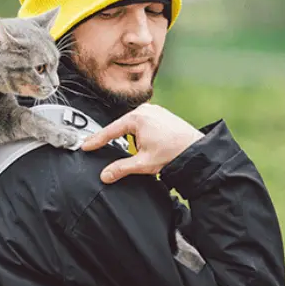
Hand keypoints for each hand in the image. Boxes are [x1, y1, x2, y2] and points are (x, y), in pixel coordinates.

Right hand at [80, 104, 203, 182]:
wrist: (198, 151)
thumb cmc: (174, 153)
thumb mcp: (143, 164)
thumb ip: (121, 169)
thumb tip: (105, 175)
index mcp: (137, 118)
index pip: (110, 131)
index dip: (97, 140)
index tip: (86, 145)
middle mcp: (146, 110)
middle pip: (121, 127)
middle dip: (115, 139)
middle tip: (101, 147)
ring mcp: (155, 111)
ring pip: (133, 125)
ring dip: (130, 138)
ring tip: (136, 151)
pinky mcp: (162, 115)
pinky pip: (143, 123)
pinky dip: (140, 134)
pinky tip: (145, 144)